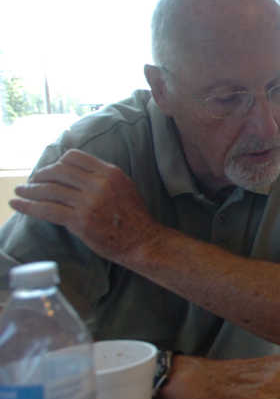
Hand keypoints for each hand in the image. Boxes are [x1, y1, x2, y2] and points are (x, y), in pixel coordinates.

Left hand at [9, 149, 161, 263]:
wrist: (143, 241)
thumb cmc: (134, 218)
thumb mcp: (124, 187)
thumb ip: (103, 178)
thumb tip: (76, 175)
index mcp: (110, 173)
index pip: (75, 157)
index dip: (58, 163)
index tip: (51, 171)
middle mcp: (99, 184)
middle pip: (59, 171)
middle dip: (41, 175)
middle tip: (33, 182)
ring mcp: (89, 202)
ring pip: (50, 189)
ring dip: (30, 190)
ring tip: (20, 192)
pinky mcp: (79, 221)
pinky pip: (47, 209)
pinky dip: (28, 206)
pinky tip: (17, 204)